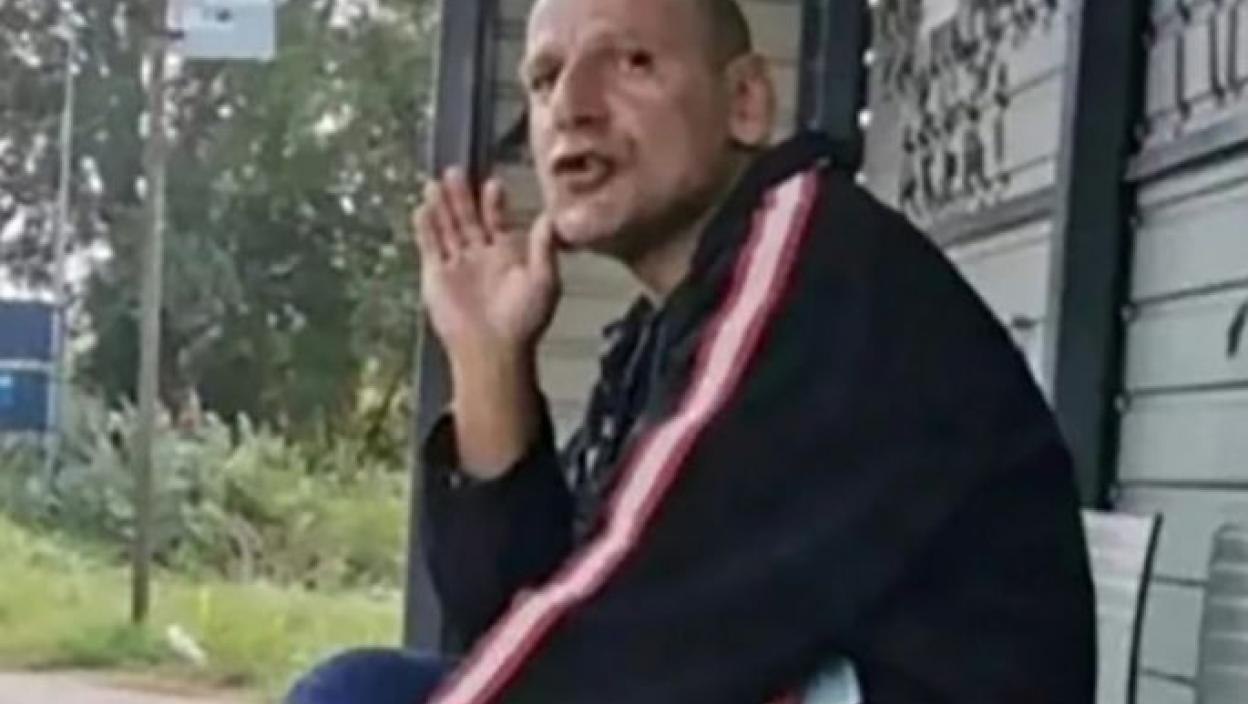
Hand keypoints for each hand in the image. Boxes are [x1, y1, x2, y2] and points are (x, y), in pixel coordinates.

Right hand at [412, 169, 559, 477]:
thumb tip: (550, 217)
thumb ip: (543, 247)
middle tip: (455, 170)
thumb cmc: (523, 320)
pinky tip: (422, 208)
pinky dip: (425, 228)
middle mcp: (480, 256)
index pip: (497, 220)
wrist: (494, 349)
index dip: (494, 203)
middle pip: (468, 218)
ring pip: (447, 227)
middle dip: (461, 196)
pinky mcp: (436, 275)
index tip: (492, 183)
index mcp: (506, 255)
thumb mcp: (544, 280)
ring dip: (441, 206)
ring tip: (435, 182)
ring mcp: (456, 264)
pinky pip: (429, 246)